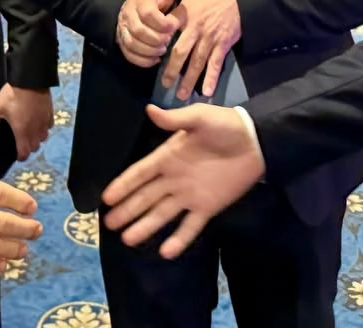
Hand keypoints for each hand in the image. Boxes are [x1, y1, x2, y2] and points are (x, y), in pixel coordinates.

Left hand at [0, 85, 52, 159]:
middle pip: (35, 147)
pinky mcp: (50, 113)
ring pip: (44, 137)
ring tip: (31, 133)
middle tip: (22, 143)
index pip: (24, 153)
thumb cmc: (13, 95)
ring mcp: (44, 122)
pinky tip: (39, 121)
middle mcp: (35, 130)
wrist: (30, 81)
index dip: (20, 157)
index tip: (17, 156)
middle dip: (29, 148)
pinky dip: (44, 127)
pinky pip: (49, 126)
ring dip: (37, 138)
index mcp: (21, 132)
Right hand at [100, 104, 263, 258]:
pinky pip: (190, 226)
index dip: (123, 185)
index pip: (140, 173)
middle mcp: (173, 179)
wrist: (257, 141)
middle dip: (127, 210)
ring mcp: (189, 196)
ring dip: (145, 226)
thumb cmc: (225, 126)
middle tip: (108, 224)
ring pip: (162, 214)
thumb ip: (174, 119)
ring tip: (127, 240)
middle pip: (146, 197)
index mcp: (168, 157)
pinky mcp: (207, 208)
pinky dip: (179, 239)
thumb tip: (149, 109)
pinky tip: (166, 253)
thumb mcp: (199, 118)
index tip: (106, 198)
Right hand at [116, 0, 184, 67]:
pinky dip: (144, 60)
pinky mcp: (122, 43)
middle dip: (157, 38)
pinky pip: (129, 55)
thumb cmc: (156, 0)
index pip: (148, 14)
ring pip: (133, 44)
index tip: (174, 26)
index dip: (163, 23)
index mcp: (139, 1)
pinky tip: (156, 59)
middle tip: (169, 40)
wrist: (136, 8)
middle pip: (139, 31)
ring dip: (151, 50)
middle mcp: (127, 15)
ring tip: (163, 49)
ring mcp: (122, 30)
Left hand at [161, 0, 240, 99]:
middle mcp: (197, 29)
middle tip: (164, 84)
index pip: (168, 30)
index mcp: (187, 14)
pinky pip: (216, 64)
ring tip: (181, 94)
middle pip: (181, 53)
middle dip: (172, 70)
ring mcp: (211, 39)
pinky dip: (211, 78)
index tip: (151, 54)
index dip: (159, 42)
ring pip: (197, 62)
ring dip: (189, 79)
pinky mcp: (223, 45)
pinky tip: (207, 91)